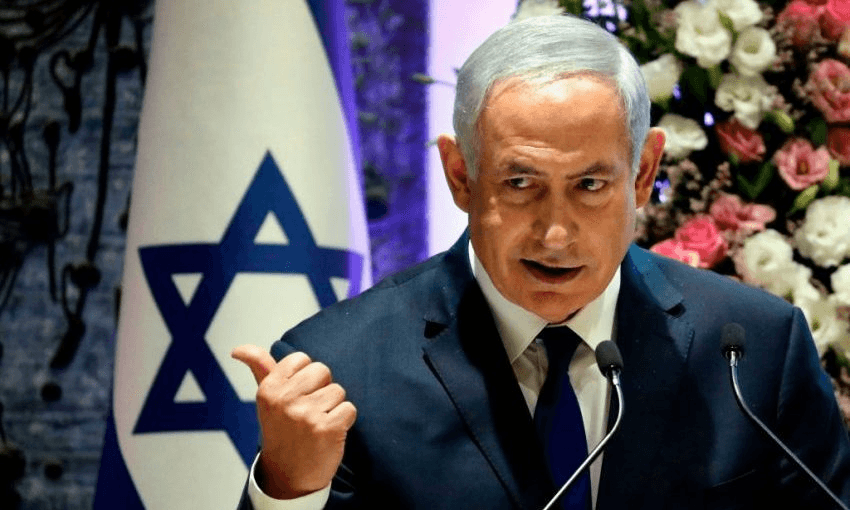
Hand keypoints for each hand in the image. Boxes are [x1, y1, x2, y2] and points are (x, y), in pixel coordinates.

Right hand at [232, 345, 356, 498]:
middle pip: (323, 371)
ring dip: (333, 407)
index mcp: (269, 389)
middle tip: (308, 413)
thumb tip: (237, 349)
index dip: (305, 378)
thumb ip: (259, 368)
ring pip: (338, 390)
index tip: (296, 397)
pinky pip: (349, 408)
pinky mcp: (326, 429)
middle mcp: (284, 400)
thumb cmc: (281, 431)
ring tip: (317, 425)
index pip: (301, 359)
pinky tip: (328, 433)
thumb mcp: (267, 399)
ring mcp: (305, 415)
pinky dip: (344, 421)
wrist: (288, 476)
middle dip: (321, 389)